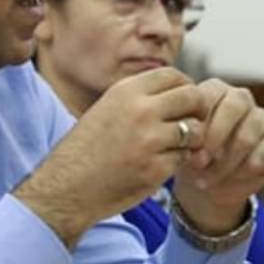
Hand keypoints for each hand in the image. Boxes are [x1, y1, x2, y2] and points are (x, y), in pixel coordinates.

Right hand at [17, 67, 204, 246]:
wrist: (66, 187)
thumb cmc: (87, 148)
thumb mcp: (108, 107)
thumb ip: (140, 96)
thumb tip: (181, 87)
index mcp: (126, 91)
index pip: (175, 75)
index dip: (186, 86)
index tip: (185, 101)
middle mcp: (141, 111)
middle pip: (192, 97)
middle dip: (197, 109)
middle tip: (192, 122)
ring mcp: (150, 140)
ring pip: (196, 130)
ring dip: (192, 138)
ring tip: (175, 146)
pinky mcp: (156, 169)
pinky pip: (184, 157)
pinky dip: (178, 161)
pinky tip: (161, 164)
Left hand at [172, 79, 263, 233]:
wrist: (207, 180)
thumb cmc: (191, 154)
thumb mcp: (182, 144)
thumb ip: (186, 138)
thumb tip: (192, 149)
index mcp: (215, 90)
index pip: (211, 93)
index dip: (200, 120)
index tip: (187, 144)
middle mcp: (240, 99)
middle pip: (235, 107)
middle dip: (215, 137)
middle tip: (199, 162)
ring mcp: (261, 119)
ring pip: (247, 137)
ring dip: (225, 163)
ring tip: (206, 179)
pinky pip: (262, 156)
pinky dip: (242, 173)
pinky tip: (227, 180)